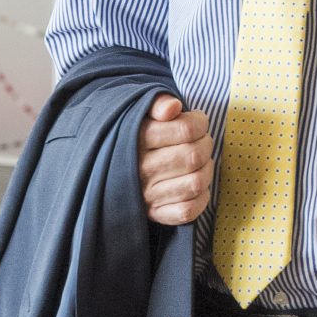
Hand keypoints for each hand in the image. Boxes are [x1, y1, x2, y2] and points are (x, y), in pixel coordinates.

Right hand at [137, 93, 214, 226]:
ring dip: (207, 169)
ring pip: (195, 183)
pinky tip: (196, 183)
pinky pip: (188, 210)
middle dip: (206, 143)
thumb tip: (173, 108)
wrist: (110, 168)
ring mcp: (147, 195)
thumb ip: (158, 102)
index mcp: (136, 139)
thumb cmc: (138, 134)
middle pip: (193, 156)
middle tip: (202, 140)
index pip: (185, 129)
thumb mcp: (143, 111)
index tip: (199, 120)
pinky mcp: (155, 214)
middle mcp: (140, 169)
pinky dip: (201, 198)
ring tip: (201, 161)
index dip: (200, 122)